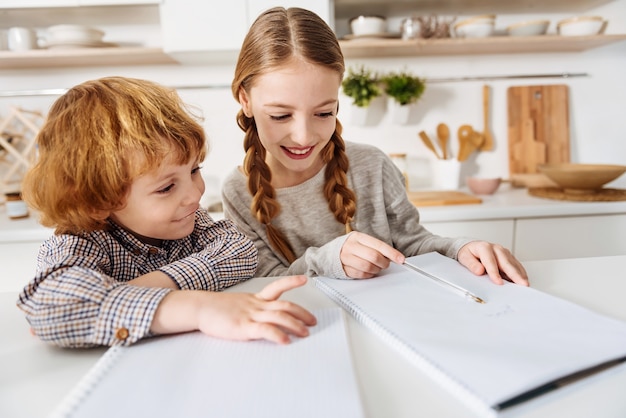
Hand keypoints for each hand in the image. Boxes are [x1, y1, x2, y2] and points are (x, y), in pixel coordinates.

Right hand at [153, 275, 316, 343]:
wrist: (199, 307)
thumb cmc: (216, 308)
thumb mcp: (237, 304)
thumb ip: (251, 310)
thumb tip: (262, 318)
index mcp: (255, 299)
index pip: (277, 287)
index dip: (292, 282)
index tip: (304, 279)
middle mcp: (256, 305)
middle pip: (285, 305)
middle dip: (302, 313)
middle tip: (313, 321)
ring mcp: (250, 315)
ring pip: (279, 316)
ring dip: (295, 325)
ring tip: (305, 333)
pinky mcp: (243, 327)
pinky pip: (265, 330)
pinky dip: (278, 335)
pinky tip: (286, 341)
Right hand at [340, 231, 404, 278]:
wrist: (330, 252)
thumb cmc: (352, 247)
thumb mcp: (363, 241)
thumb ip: (376, 247)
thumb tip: (394, 256)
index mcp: (357, 237)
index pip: (378, 245)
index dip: (391, 253)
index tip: (401, 259)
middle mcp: (350, 246)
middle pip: (374, 257)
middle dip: (384, 263)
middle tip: (385, 264)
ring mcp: (345, 258)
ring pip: (368, 267)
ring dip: (376, 270)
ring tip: (376, 267)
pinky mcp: (344, 269)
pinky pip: (361, 275)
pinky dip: (368, 275)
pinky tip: (368, 271)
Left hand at [457, 241, 528, 285]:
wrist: (472, 247)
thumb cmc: (469, 253)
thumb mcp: (464, 257)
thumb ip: (471, 264)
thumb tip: (479, 270)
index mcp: (484, 247)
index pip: (490, 261)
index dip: (495, 273)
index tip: (499, 282)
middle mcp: (496, 249)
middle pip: (506, 262)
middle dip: (515, 274)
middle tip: (522, 283)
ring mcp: (504, 252)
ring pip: (514, 264)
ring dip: (520, 274)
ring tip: (525, 284)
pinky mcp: (508, 257)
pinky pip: (516, 265)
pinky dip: (520, 273)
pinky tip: (523, 280)